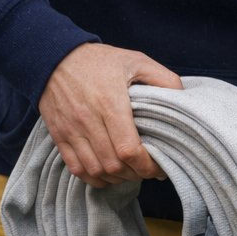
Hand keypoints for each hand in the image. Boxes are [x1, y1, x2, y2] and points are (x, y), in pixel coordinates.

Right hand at [39, 43, 181, 187]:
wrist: (54, 56)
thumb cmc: (99, 60)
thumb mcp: (136, 60)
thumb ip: (163, 78)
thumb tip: (182, 98)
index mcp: (110, 103)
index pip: (129, 150)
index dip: (147, 166)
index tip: (159, 167)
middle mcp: (88, 120)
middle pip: (114, 165)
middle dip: (135, 174)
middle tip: (148, 170)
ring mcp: (71, 130)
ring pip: (95, 170)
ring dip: (116, 178)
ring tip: (130, 172)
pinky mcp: (59, 135)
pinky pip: (76, 168)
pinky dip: (94, 178)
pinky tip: (108, 174)